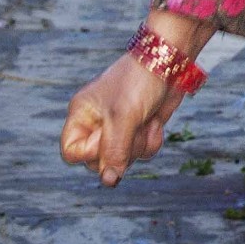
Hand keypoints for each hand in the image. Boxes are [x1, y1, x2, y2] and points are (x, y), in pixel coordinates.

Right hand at [61, 55, 181, 186]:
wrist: (172, 62)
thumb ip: (114, 151)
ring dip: (139, 144)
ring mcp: (119, 127)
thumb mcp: (124, 117)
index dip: (90, 152)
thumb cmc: (141, 81)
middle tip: (133, 127)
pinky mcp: (139, 128)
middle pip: (98, 160)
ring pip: (123, 159)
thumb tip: (109, 182)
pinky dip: (151, 140)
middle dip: (121, 150)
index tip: (108, 136)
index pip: (72, 152)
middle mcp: (96, 122)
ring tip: (146, 121)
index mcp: (81, 115)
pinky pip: (141, 152)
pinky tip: (156, 122)